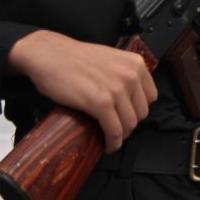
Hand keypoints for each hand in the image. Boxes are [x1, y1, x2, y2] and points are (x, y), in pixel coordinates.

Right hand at [7, 30, 157, 150]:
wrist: (48, 54)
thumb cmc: (73, 58)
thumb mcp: (110, 59)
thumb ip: (123, 74)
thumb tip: (129, 97)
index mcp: (136, 64)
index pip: (150, 97)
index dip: (137, 109)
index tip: (127, 115)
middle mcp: (131, 75)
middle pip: (141, 113)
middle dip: (128, 124)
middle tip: (115, 128)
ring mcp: (117, 89)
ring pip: (129, 124)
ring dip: (120, 136)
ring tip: (111, 139)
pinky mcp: (101, 102)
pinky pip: (114, 130)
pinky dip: (112, 142)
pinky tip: (107, 145)